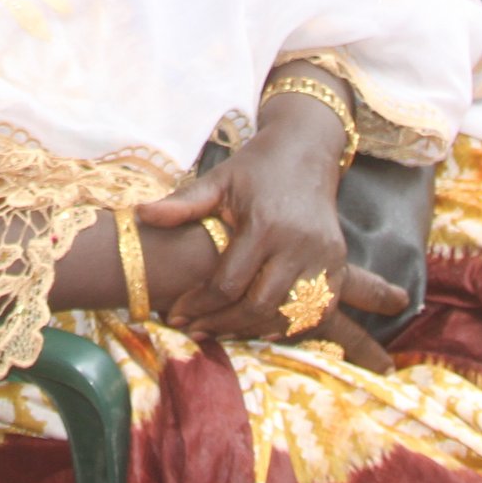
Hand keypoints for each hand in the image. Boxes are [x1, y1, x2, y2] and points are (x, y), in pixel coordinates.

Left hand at [139, 127, 403, 346]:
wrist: (306, 151)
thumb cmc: (256, 168)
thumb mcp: (218, 180)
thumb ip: (182, 203)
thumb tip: (142, 214)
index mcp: (265, 225)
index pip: (228, 283)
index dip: (199, 305)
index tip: (175, 315)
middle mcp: (298, 245)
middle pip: (258, 306)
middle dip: (222, 325)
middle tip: (194, 330)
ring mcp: (324, 257)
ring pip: (287, 316)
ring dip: (252, 330)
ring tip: (219, 331)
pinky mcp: (339, 265)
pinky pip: (316, 312)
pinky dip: (288, 325)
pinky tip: (259, 327)